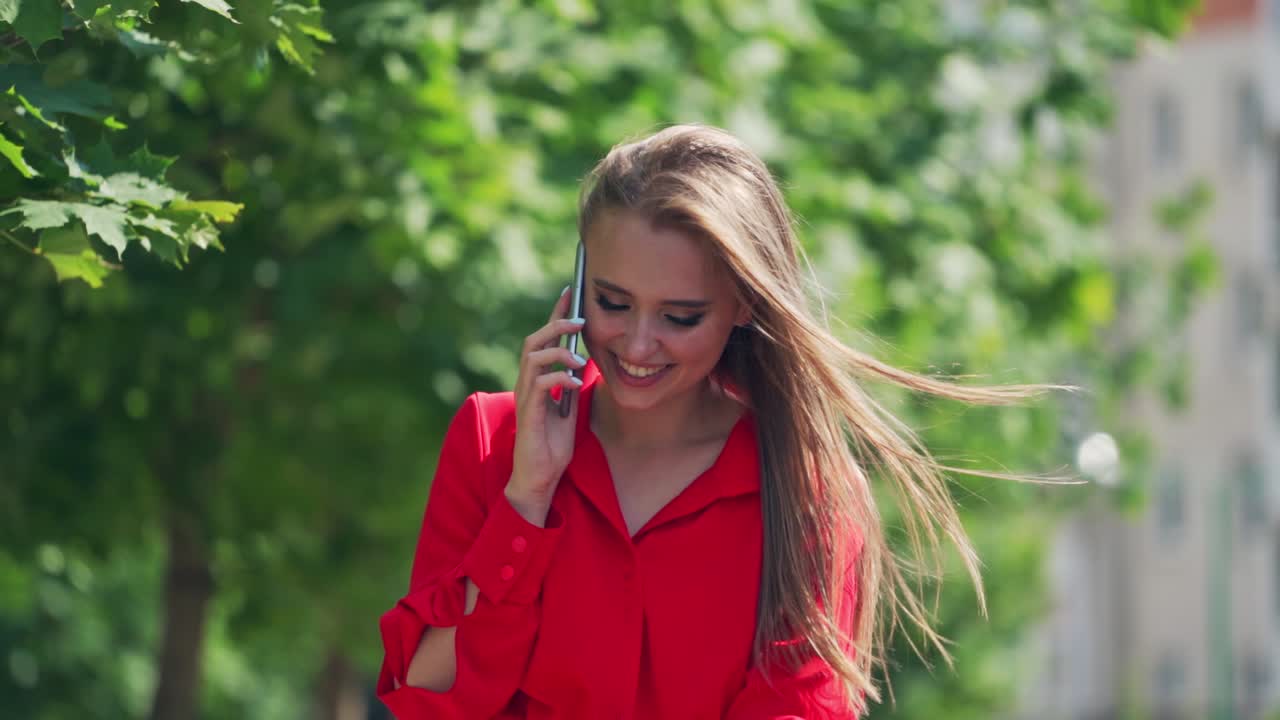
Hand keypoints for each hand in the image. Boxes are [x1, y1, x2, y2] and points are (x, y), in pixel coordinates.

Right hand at [505, 286, 585, 523]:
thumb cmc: (552, 445)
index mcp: (536, 379)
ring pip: (533, 357)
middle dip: (556, 324)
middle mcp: (526, 383)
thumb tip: (586, 360)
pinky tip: (574, 383)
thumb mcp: (569, 408)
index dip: (556, 314)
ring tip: (578, 357)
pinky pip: (539, 385)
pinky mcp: (529, 413)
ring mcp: (525, 397)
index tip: (571, 291)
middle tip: (580, 320)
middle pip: (534, 340)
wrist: (540, 477)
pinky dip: (558, 378)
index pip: (544, 338)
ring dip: (558, 351)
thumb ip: (572, 384)